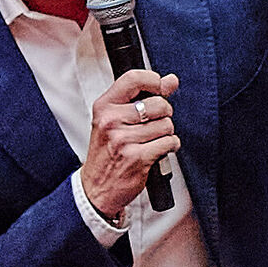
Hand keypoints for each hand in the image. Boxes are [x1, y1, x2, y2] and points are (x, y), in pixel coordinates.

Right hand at [80, 65, 180, 222]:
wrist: (96, 187)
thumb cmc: (107, 152)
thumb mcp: (115, 119)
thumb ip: (142, 97)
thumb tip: (171, 80)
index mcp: (104, 106)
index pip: (134, 79)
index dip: (155, 81)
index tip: (161, 88)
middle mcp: (111, 120)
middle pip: (158, 104)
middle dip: (165, 114)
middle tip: (156, 124)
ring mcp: (123, 140)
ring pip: (166, 125)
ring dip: (166, 134)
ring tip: (153, 140)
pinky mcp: (137, 158)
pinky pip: (169, 143)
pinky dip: (170, 147)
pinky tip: (159, 150)